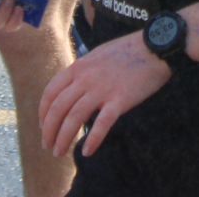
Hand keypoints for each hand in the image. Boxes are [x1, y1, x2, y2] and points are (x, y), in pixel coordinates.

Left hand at [39, 31, 170, 156]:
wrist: (155, 46)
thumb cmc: (129, 50)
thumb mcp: (99, 55)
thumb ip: (84, 70)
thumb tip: (73, 87)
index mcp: (79, 67)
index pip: (50, 92)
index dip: (43, 113)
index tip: (43, 127)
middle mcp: (86, 78)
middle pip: (58, 108)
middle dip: (49, 131)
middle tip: (48, 146)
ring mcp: (102, 89)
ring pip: (73, 118)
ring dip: (63, 139)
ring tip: (59, 152)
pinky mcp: (120, 99)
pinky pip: (102, 123)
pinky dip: (92, 140)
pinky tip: (87, 152)